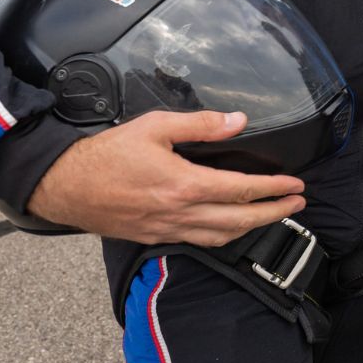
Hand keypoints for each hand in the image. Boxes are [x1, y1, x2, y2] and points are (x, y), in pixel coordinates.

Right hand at [25, 110, 304, 244]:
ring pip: (221, 236)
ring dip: (252, 228)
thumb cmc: (107, 154)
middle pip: (240, 220)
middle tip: (298, 204)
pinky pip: (199, 241)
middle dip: (274, 213)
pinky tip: (232, 227)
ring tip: (273, 216)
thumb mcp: (155, 127)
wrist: (64, 185)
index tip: (296, 184)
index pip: (242, 189)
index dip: (274, 188)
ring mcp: (167, 229)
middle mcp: (180, 213)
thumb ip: (201, 125)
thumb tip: (238, 120)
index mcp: (184, 184)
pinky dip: (223, 236)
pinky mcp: (154, 237)